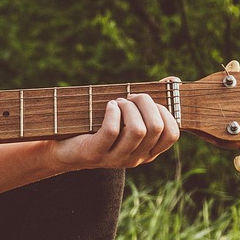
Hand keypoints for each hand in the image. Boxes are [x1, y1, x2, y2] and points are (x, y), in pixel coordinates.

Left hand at [50, 88, 178, 170]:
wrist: (66, 149)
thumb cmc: (100, 126)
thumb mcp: (127, 118)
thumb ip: (149, 103)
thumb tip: (173, 80)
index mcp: (147, 152)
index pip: (172, 134)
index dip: (165, 112)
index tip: (148, 102)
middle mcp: (135, 158)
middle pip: (156, 128)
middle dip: (145, 103)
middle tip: (130, 96)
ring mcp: (116, 159)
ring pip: (137, 130)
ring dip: (128, 108)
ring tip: (118, 102)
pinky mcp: (96, 153)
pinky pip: (112, 131)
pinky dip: (113, 112)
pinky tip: (109, 106)